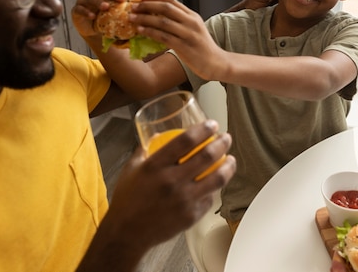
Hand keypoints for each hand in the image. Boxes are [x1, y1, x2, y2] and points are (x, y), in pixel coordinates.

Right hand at [71, 0, 137, 38]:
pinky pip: (80, 9)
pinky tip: (92, 16)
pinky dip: (86, 12)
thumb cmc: (109, 21)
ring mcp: (85, 0)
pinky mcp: (76, 10)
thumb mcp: (120, 16)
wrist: (94, 32)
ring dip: (99, 2)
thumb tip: (147, 15)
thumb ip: (130, 13)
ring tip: (106, 7)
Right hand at [78, 120, 235, 270]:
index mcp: (155, 166)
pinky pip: (209, 198)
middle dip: (222, 143)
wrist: (126, 233)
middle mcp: (171, 181)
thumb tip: (157, 136)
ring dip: (228, 166)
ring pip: (216, 179)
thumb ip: (144, 150)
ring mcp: (183, 200)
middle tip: (226, 138)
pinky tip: (216, 182)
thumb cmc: (127, 200)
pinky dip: (214, 188)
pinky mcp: (191, 215)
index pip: (186, 141)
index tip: (212, 124)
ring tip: (231, 159)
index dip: (203, 130)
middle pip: (206, 156)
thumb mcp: (131, 169)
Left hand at [129, 0, 226, 80]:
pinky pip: (164, 37)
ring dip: (145, 19)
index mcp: (193, 16)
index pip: (172, 1)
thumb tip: (156, 18)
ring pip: (163, 22)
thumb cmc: (202, 49)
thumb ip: (180, 23)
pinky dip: (150, 32)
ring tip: (131, 18)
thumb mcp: (194, 30)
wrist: (216, 63)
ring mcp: (189, 34)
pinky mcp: (185, 47)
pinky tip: (140, 31)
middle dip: (147, 5)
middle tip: (133, 6)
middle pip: (166, 8)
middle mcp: (191, 22)